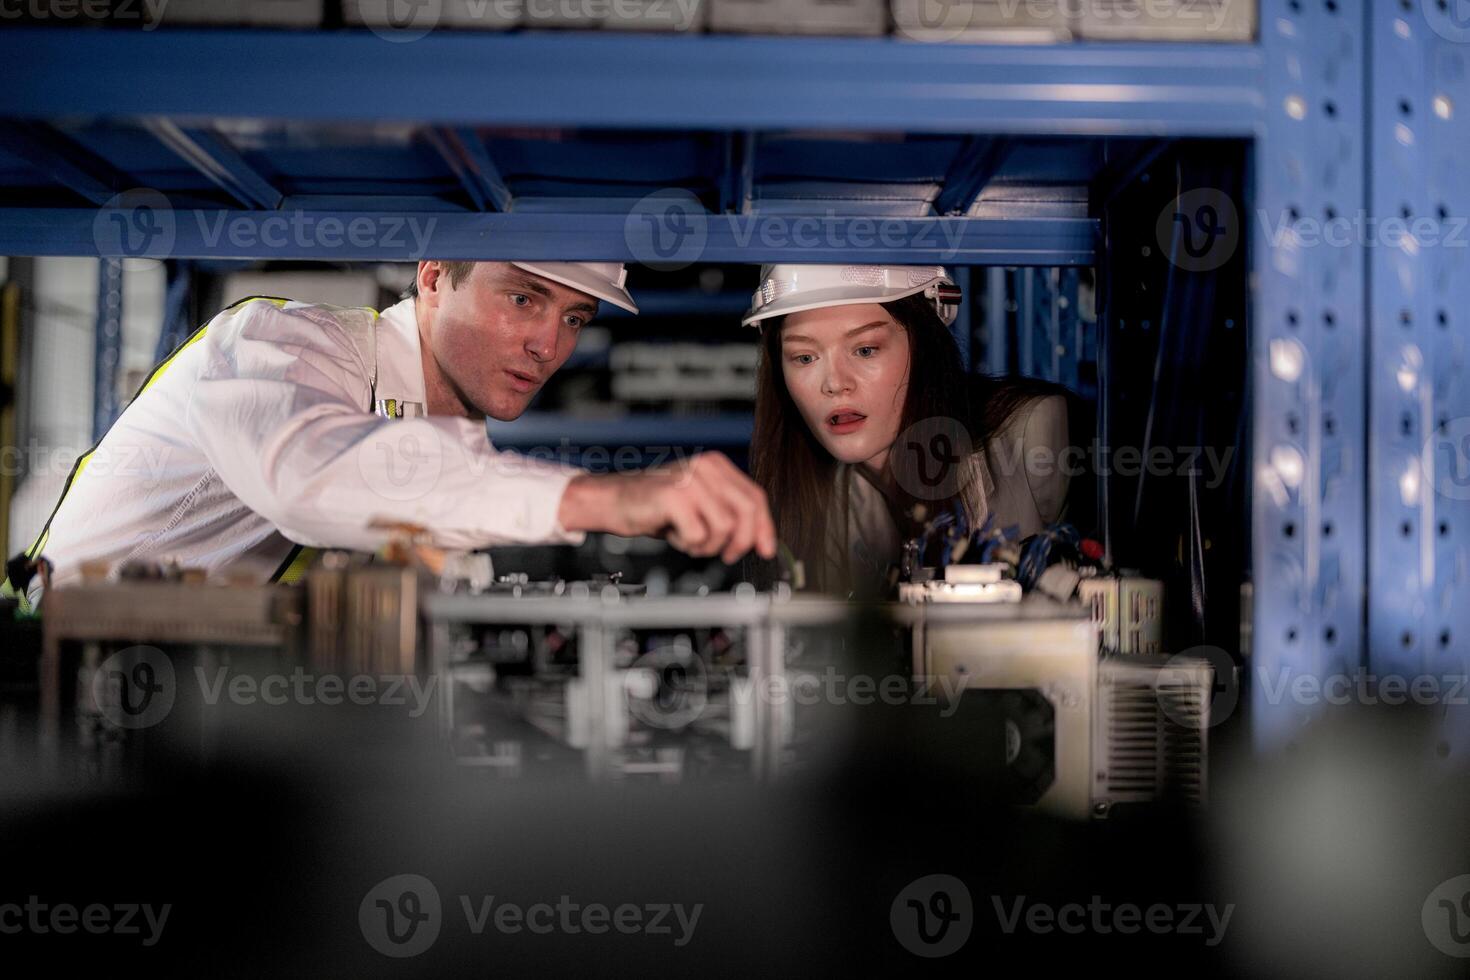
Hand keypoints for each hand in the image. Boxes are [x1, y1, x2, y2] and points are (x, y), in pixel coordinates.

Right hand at [557, 452, 776, 563]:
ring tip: (690, 540)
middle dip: (741, 541)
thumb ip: (727, 512)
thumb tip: (758, 538)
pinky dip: (688, 544)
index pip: (755, 497)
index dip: (764, 527)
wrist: (613, 499)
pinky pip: (698, 535)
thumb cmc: (655, 504)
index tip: (766, 549)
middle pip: (747, 511)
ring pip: (725, 527)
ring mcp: (690, 481)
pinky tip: (675, 535)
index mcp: (716, 466)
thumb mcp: (699, 503)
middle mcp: (706, 468)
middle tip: (727, 554)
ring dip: (709, 545)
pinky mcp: (674, 498)